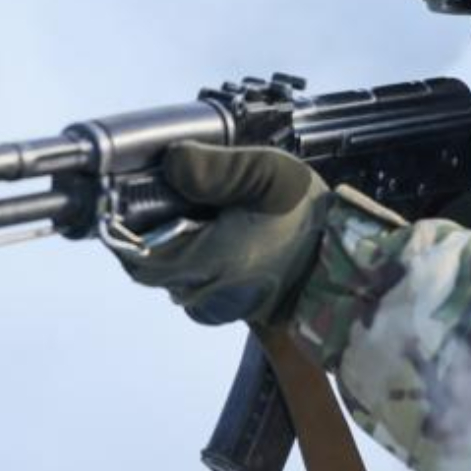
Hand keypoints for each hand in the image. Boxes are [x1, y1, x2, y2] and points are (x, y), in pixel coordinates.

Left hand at [111, 143, 330, 325]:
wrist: (350, 262)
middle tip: (158, 210)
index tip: (120, 211)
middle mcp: (209, 288)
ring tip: (189, 227)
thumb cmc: (310, 216)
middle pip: (152, 272)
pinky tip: (214, 249)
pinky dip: (197, 275)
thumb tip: (172, 162)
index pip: (137, 258)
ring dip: (172, 259)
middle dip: (147, 243)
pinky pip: (202, 296)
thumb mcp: (266, 173)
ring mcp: (226, 303)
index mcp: (207, 257)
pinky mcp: (243, 309)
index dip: (122, 236)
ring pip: (176, 286)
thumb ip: (215, 167)